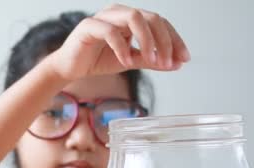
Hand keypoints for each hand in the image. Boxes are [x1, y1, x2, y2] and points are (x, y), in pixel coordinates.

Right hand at [47, 4, 189, 80]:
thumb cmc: (97, 60)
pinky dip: (122, 47)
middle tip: (169, 61)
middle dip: (165, 40)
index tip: (184, 58)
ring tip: (151, 60)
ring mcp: (104, 17)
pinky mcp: (89, 27)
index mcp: (130, 18)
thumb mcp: (130, 61)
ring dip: (147, 40)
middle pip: (151, 17)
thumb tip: (176, 64)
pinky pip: (110, 32)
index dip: (174, 39)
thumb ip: (150, 60)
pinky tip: (126, 61)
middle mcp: (119, 12)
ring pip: (134, 18)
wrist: (69, 68)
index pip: (160, 23)